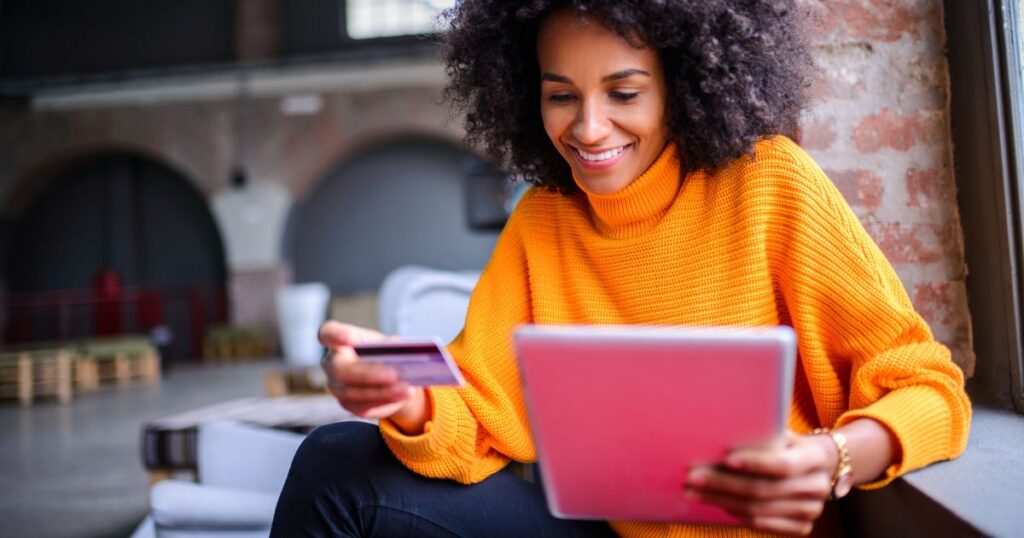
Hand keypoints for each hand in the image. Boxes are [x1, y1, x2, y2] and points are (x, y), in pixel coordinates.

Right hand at [319, 321, 425, 426]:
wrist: (387, 375)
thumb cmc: (383, 352)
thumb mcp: (386, 343)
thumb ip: (389, 346)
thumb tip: (399, 352)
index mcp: (337, 339)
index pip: (328, 334)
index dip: (337, 335)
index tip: (351, 338)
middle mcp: (331, 363)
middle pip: (342, 370)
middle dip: (369, 374)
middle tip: (394, 375)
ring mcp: (336, 386)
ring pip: (354, 393)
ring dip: (383, 392)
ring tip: (407, 389)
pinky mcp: (348, 404)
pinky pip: (364, 407)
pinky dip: (385, 401)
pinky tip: (403, 396)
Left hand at [686, 431, 836, 535]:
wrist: (818, 467)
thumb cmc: (788, 444)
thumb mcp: (782, 434)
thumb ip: (761, 435)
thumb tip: (720, 432)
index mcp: (815, 458)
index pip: (783, 464)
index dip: (754, 463)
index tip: (725, 459)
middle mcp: (817, 488)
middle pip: (763, 490)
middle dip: (723, 484)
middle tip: (693, 478)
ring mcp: (811, 511)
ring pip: (757, 510)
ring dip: (720, 501)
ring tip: (694, 492)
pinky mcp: (801, 528)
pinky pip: (760, 524)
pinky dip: (735, 513)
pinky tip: (716, 502)